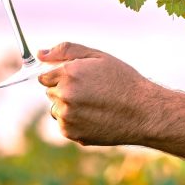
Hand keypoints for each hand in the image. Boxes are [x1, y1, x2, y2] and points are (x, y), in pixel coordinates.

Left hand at [38, 42, 157, 146]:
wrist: (144, 112)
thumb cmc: (123, 80)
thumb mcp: (97, 57)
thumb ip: (66, 51)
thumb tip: (40, 54)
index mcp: (68, 73)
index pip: (44, 76)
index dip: (60, 76)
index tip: (76, 79)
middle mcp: (64, 95)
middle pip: (50, 92)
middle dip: (64, 90)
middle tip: (90, 91)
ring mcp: (67, 116)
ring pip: (57, 109)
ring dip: (68, 107)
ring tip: (94, 105)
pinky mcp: (71, 133)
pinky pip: (64, 124)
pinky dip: (74, 121)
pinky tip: (94, 117)